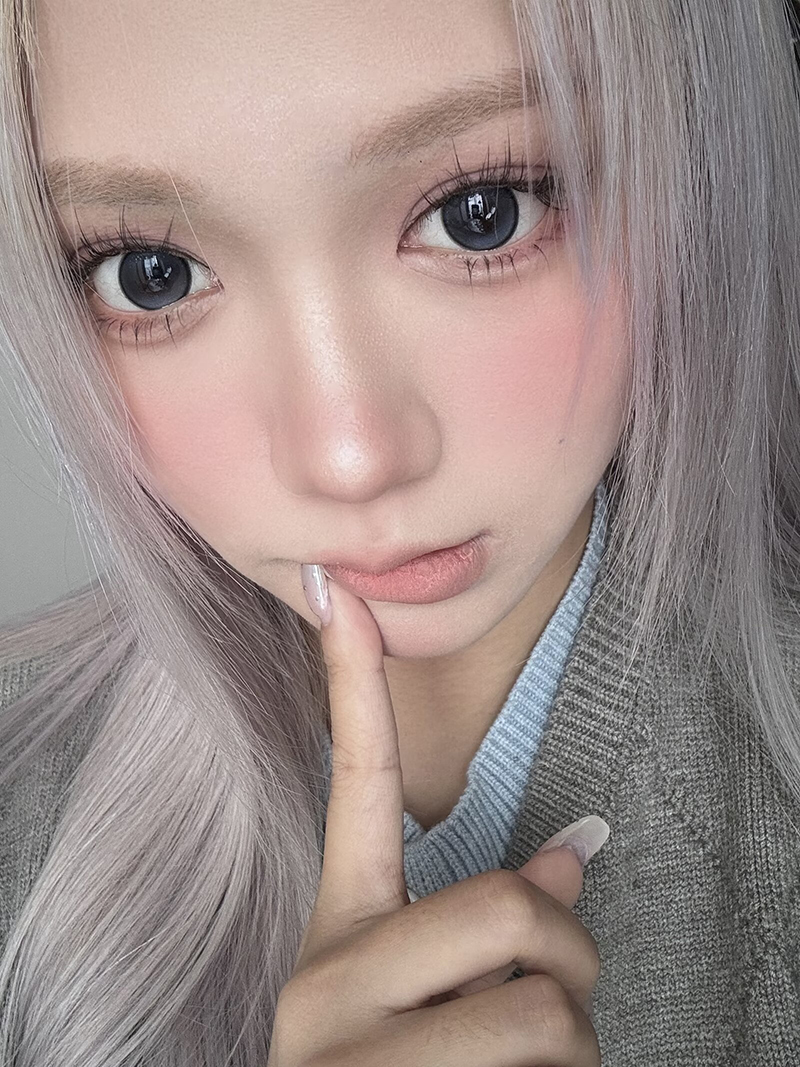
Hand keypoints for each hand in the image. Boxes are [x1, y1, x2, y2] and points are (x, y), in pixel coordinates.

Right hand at [267, 569, 602, 1065]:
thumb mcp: (433, 1015)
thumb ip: (482, 928)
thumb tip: (564, 859)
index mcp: (338, 941)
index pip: (348, 783)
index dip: (349, 681)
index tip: (339, 588)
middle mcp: (323, 986)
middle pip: (512, 910)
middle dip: (571, 964)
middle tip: (553, 1017)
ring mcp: (342, 1058)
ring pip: (546, 1012)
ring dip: (571, 1059)